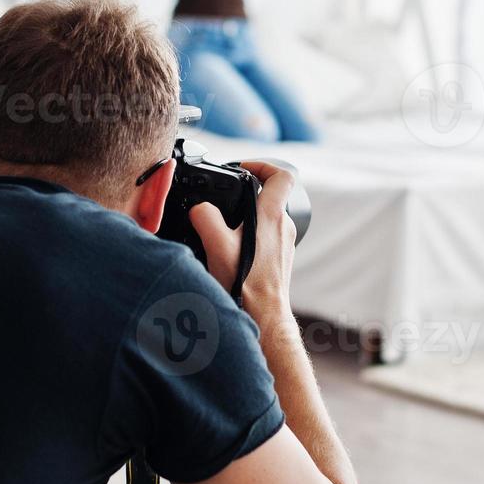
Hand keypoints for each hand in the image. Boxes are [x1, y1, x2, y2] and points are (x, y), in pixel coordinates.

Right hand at [188, 161, 297, 328]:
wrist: (264, 319)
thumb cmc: (245, 287)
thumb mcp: (217, 246)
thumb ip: (205, 218)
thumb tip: (198, 208)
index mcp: (272, 216)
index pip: (282, 175)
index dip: (263, 164)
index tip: (243, 169)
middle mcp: (283, 227)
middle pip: (271, 196)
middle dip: (246, 193)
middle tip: (224, 199)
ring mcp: (285, 243)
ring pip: (267, 218)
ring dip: (246, 218)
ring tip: (223, 230)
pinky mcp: (281, 258)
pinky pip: (266, 238)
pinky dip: (250, 237)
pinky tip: (231, 252)